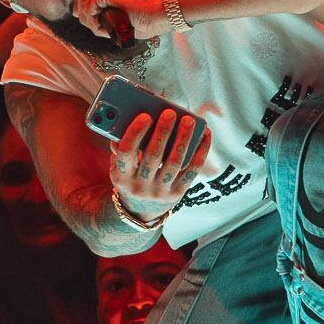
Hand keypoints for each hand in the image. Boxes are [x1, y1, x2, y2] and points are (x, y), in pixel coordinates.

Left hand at [74, 0, 166, 41]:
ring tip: (96, 29)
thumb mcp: (128, 7)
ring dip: (87, 18)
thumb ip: (112, 7)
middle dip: (82, 9)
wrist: (163, 12)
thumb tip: (97, 18)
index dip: (86, 1)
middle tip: (86, 23)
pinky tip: (98, 28)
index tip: (86, 15)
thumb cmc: (152, 14)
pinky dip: (92, 20)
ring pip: (85, 0)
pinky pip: (90, 8)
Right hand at [109, 109, 211, 224]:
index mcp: (121, 176)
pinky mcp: (178, 193)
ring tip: (189, 121)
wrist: (141, 210)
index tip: (145, 116)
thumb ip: (120, 147)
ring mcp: (160, 192)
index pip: (126, 152)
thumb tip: (125, 122)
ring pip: (174, 162)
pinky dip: (200, 152)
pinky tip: (205, 135)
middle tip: (170, 113)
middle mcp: (140, 186)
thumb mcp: (119, 167)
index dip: (135, 133)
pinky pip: (191, 171)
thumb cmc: (131, 177)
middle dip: (162, 133)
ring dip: (183, 139)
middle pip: (153, 156)